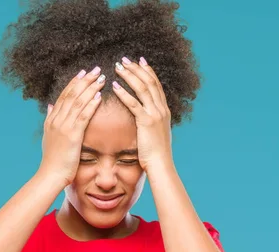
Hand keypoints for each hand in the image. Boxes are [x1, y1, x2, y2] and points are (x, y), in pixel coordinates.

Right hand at [38, 66, 105, 185]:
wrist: (50, 175)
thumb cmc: (53, 160)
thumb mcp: (48, 137)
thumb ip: (51, 120)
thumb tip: (51, 106)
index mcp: (51, 120)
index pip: (63, 96)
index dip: (74, 83)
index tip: (83, 73)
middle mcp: (56, 120)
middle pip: (71, 95)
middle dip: (84, 81)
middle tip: (96, 69)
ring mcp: (63, 127)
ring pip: (77, 102)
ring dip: (90, 88)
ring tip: (101, 78)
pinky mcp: (72, 135)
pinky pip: (83, 116)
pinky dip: (91, 104)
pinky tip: (99, 96)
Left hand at [111, 56, 172, 171]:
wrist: (160, 164)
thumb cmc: (155, 152)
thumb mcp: (156, 133)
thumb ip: (152, 121)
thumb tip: (146, 117)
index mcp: (164, 110)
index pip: (156, 85)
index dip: (148, 71)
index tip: (139, 60)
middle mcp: (161, 109)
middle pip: (150, 82)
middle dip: (137, 69)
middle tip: (124, 59)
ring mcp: (156, 114)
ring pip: (143, 88)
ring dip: (130, 76)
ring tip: (117, 67)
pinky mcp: (147, 122)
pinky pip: (134, 104)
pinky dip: (124, 93)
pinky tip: (114, 86)